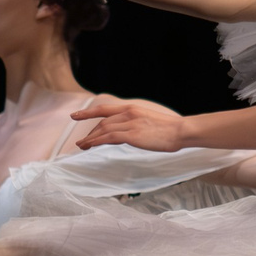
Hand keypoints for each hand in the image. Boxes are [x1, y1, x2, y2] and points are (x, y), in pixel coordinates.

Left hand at [71, 95, 188, 150]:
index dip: (88, 112)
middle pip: (101, 122)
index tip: (75, 116)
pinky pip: (109, 137)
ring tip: (81, 147)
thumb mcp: (149, 122)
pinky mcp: (132, 134)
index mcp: (132, 109)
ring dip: (90, 139)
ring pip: (103, 130)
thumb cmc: (169, 129)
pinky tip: (90, 146)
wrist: (181, 131)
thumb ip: (135, 124)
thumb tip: (127, 133)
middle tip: (81, 143)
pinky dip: (97, 141)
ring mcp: (130, 123)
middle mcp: (128, 113)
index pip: (104, 110)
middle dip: (89, 133)